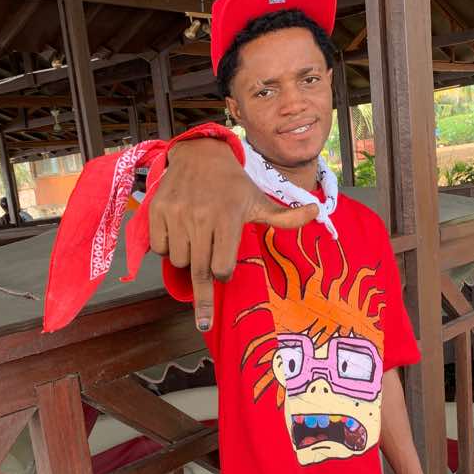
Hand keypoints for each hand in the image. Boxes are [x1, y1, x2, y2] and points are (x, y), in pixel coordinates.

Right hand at [148, 139, 317, 329]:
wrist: (199, 153)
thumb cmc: (233, 185)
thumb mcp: (259, 200)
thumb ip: (284, 216)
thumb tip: (316, 213)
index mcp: (228, 218)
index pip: (221, 268)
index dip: (224, 273)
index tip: (224, 270)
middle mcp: (201, 216)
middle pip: (199, 271)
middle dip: (203, 297)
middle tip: (204, 320)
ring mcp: (177, 214)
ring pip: (178, 261)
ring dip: (186, 261)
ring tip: (194, 242)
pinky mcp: (157, 211)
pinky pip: (160, 248)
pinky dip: (167, 249)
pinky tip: (178, 235)